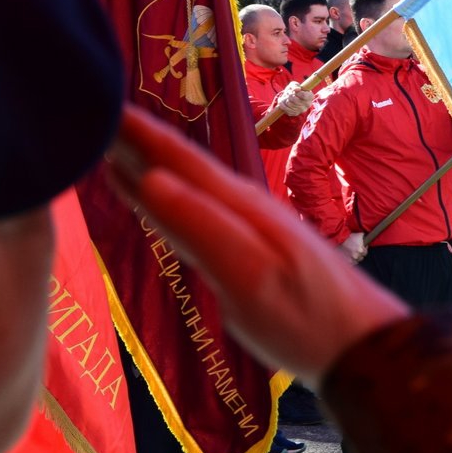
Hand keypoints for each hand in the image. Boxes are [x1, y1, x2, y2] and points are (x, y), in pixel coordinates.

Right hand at [106, 105, 407, 382]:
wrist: (364, 349)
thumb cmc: (307, 320)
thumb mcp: (248, 275)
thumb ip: (200, 227)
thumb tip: (150, 178)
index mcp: (240, 207)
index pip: (180, 158)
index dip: (138, 132)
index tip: (96, 104)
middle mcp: (247, 209)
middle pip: (184, 167)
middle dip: (138, 142)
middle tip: (87, 117)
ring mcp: (254, 231)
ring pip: (192, 188)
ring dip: (152, 168)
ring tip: (111, 153)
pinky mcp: (257, 255)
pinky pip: (202, 214)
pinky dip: (171, 201)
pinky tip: (162, 204)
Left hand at [279, 82, 314, 116]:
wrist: (292, 97)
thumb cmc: (295, 90)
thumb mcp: (295, 84)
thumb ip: (295, 85)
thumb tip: (296, 89)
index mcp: (310, 96)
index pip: (303, 95)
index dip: (297, 92)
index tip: (294, 90)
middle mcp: (308, 104)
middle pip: (295, 100)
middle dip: (289, 94)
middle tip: (288, 92)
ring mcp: (302, 110)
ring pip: (289, 103)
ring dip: (285, 98)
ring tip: (286, 96)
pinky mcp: (295, 113)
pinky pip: (285, 108)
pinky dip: (282, 103)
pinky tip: (284, 100)